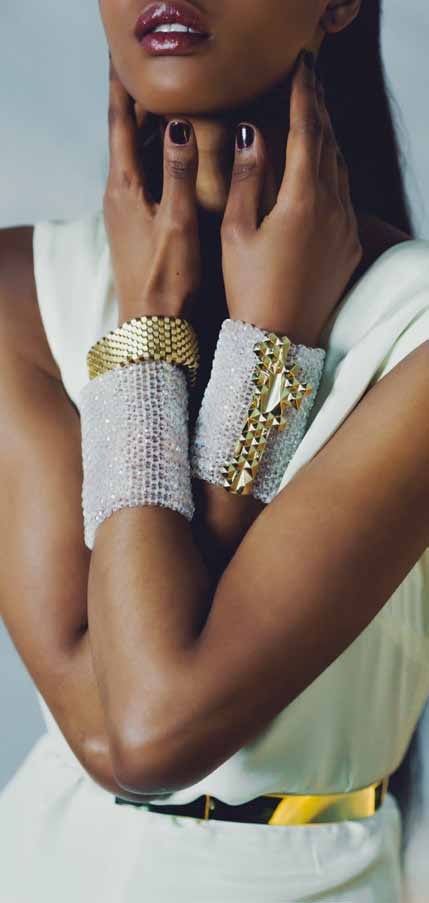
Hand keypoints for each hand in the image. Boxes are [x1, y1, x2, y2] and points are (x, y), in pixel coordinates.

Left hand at [103, 57, 201, 324]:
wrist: (155, 325)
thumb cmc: (167, 278)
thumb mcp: (178, 220)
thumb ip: (178, 171)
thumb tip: (177, 124)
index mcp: (125, 188)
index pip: (119, 126)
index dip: (124, 92)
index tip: (127, 64)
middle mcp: (120, 196)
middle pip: (127, 139)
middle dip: (141, 108)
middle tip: (161, 80)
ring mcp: (128, 212)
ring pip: (137, 159)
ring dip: (151, 134)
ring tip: (173, 108)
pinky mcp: (139, 227)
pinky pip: (147, 180)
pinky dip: (160, 161)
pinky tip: (178, 160)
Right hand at [220, 50, 362, 345]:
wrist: (280, 340)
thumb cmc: (250, 289)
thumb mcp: (237, 231)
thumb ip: (248, 178)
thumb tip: (254, 133)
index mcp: (303, 199)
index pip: (307, 131)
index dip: (303, 95)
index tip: (299, 68)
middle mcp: (333, 208)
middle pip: (330, 144)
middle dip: (318, 109)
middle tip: (308, 83)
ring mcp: (345, 227)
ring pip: (341, 168)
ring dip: (328, 139)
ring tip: (314, 117)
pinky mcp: (349, 246)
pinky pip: (345, 196)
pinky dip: (333, 172)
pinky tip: (322, 170)